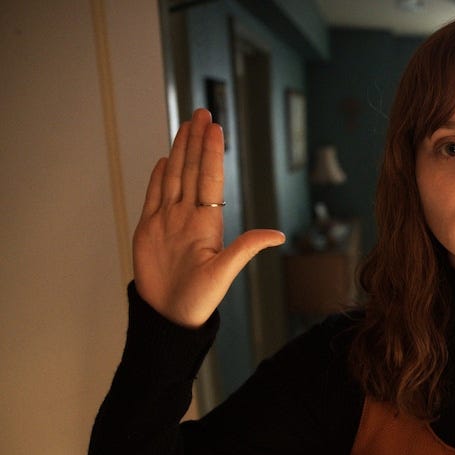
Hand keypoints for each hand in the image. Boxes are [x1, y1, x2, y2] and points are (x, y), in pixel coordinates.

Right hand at [133, 108, 284, 327]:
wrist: (169, 314)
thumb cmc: (199, 299)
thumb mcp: (225, 272)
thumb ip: (246, 247)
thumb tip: (278, 235)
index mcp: (207, 222)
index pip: (209, 178)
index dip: (211, 152)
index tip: (215, 128)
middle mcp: (188, 216)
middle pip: (191, 170)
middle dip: (196, 140)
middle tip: (203, 112)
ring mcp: (167, 221)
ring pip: (174, 177)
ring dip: (180, 151)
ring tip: (186, 126)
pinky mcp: (148, 229)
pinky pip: (154, 197)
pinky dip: (158, 178)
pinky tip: (165, 161)